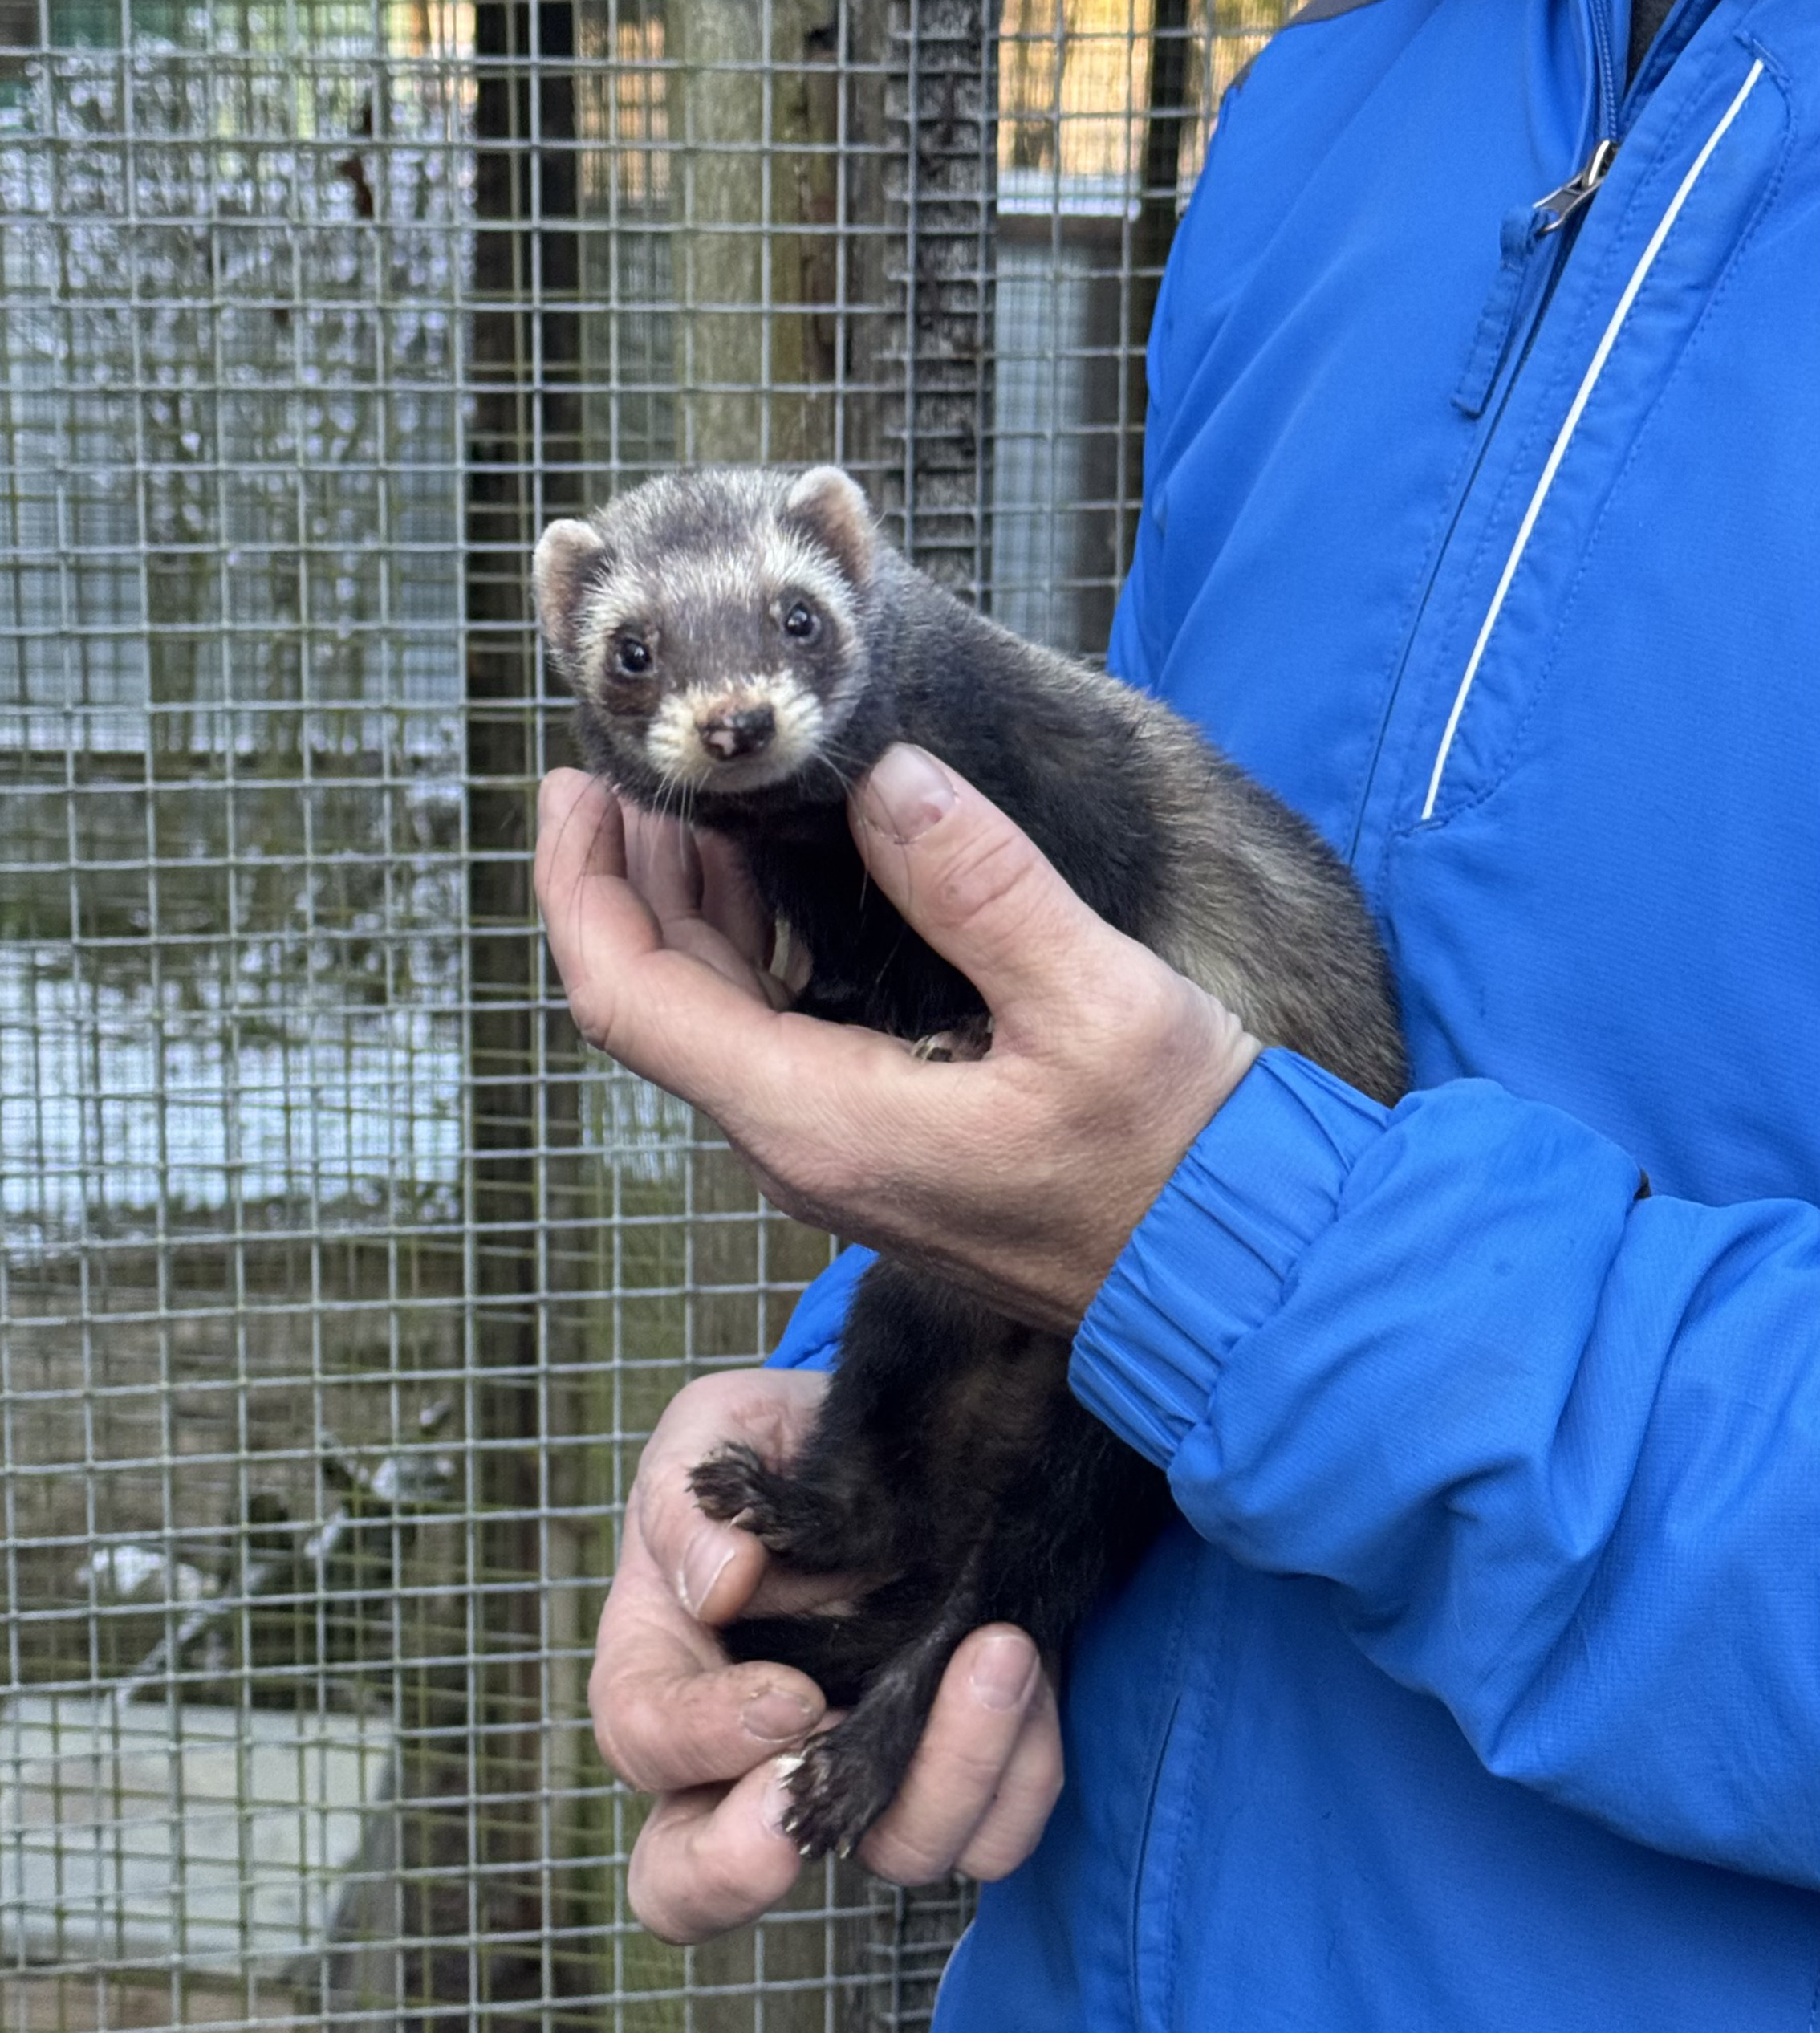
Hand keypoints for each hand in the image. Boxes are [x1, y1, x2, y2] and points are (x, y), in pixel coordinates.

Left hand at [536, 749, 1256, 1333]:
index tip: (576, 783)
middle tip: (630, 760)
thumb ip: (981, 887)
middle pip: (655, 1003)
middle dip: (626, 877)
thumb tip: (883, 778)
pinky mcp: (881, 1144)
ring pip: (712, 1021)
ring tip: (698, 796)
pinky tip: (785, 878)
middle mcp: (801, 1149)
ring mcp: (837, 1154)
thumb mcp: (1096, 1002)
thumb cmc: (1176, 1154)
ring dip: (689, 907)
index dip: (580, 886)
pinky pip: (773, 1040)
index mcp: (817, 1121)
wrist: (1234, 1272)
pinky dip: (753, 949)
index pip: (630, 1000)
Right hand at [594, 1367, 1064, 1939]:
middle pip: (698, 1884)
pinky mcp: (956, 1775)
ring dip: (948, 1775)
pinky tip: (1028, 1668)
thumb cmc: (789, 1447)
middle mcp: (744, 1762)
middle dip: (744, 1866)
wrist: (907, 1443)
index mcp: (665, 1676)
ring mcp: (855, 1780)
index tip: (789, 1696)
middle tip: (808, 1793)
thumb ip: (688, 1498)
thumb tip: (718, 1584)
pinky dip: (1022, 1770)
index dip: (705, 1740)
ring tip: (996, 1653)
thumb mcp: (719, 1430)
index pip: (645, 1746)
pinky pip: (994, 1834)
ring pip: (887, 1857)